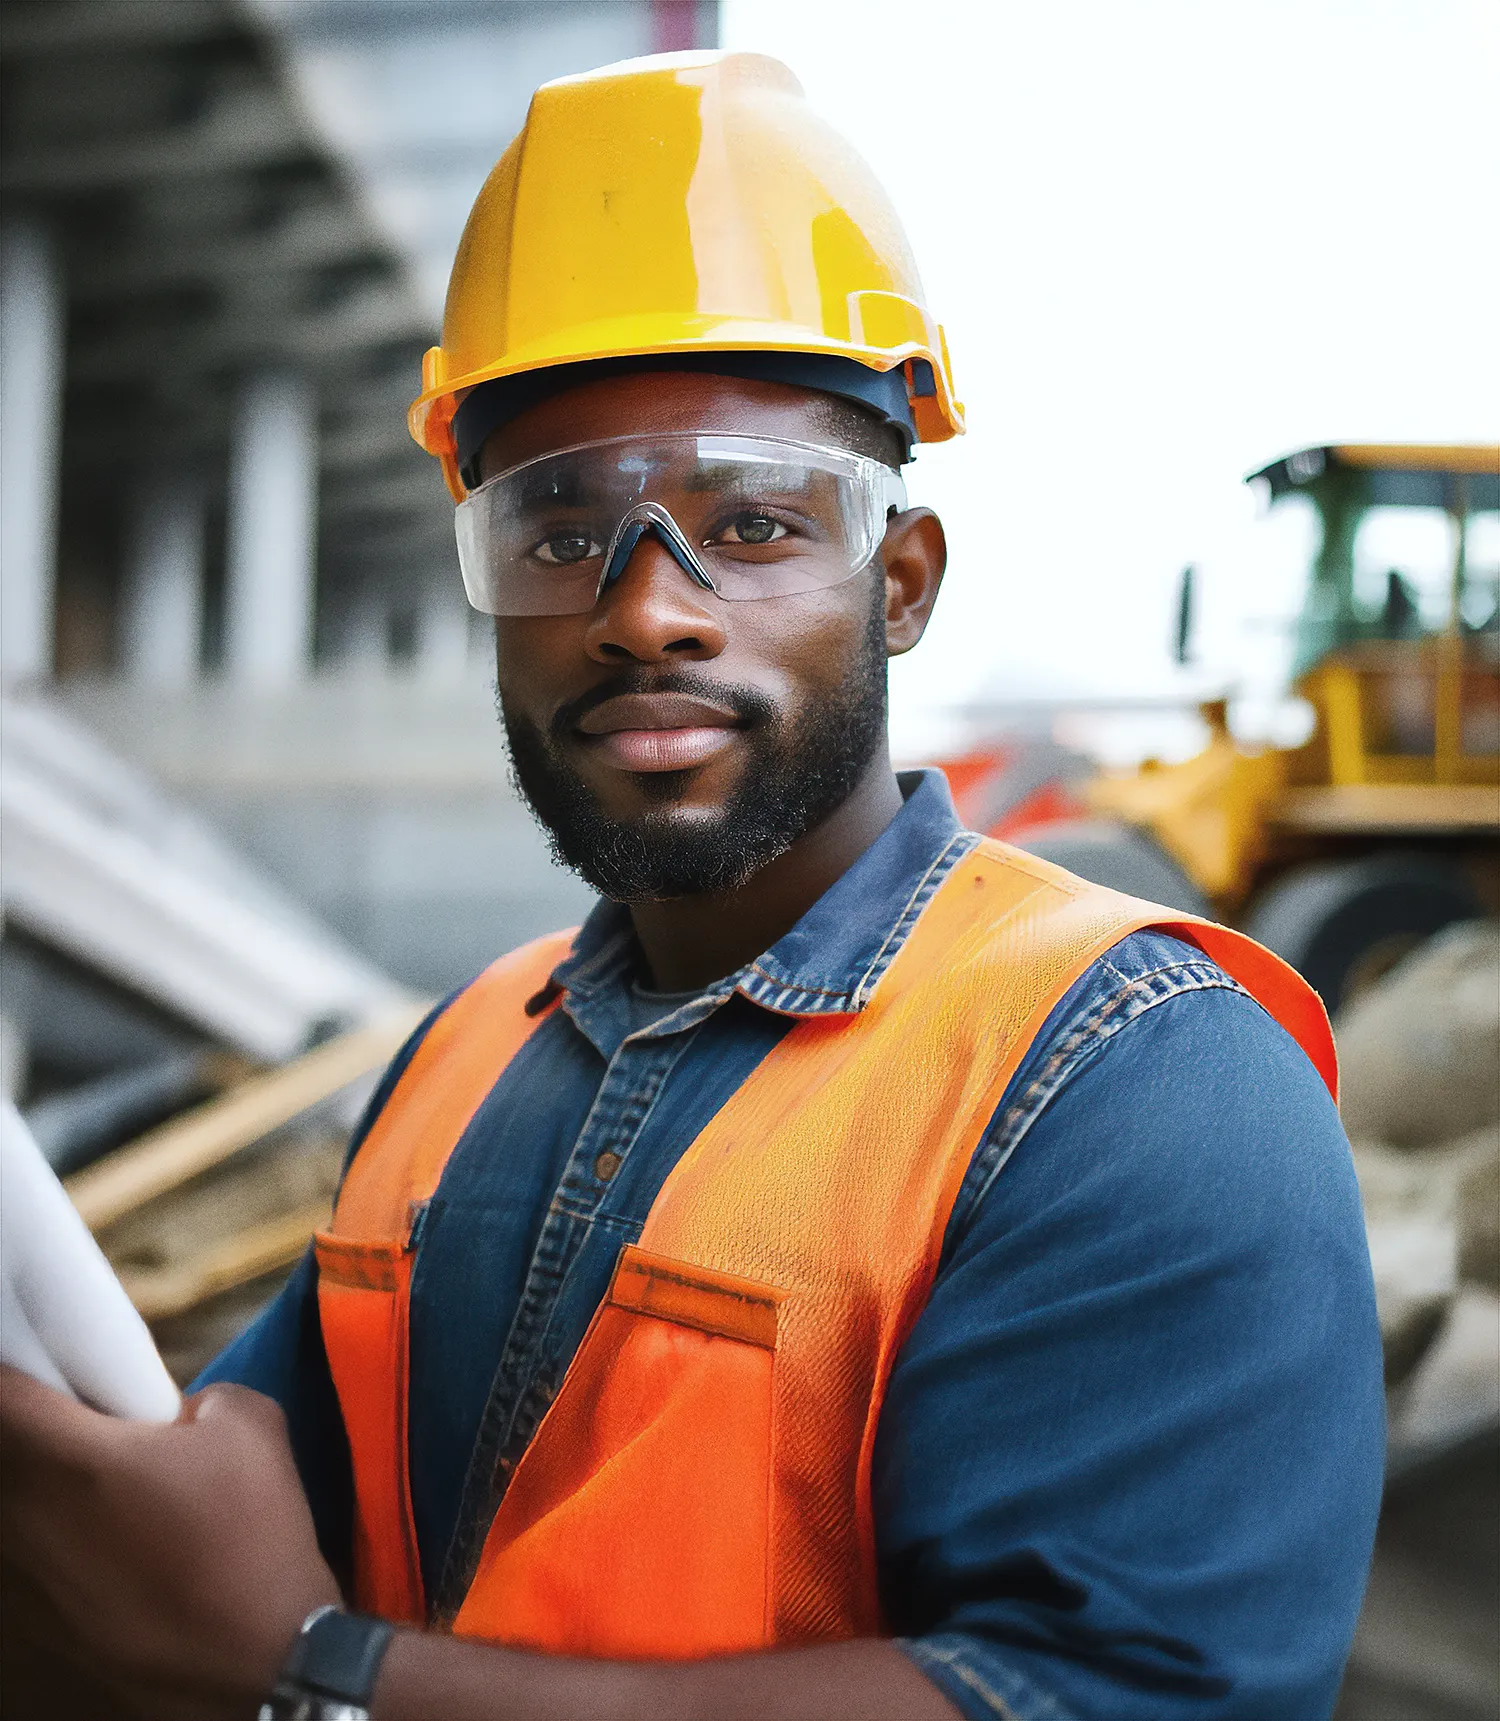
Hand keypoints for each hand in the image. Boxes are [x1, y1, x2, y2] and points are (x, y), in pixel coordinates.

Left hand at [0, 1366, 338, 1720]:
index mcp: (64, 1461)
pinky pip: (22, 1596)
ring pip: (12, 1528)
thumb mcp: (249, 1423)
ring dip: (46, 1516)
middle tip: (95, 1452)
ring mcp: (12, 1602)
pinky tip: (113, 1587)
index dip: (23, 1374)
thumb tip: (165, 1418)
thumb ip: (192, 1396)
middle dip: (39, 1447)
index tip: (54, 1377)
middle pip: (1, 1464)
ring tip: (110, 1529)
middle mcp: (18, 1527)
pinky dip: (55, 1580)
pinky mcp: (22, 1659)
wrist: (263, 1668)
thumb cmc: (253, 1538)